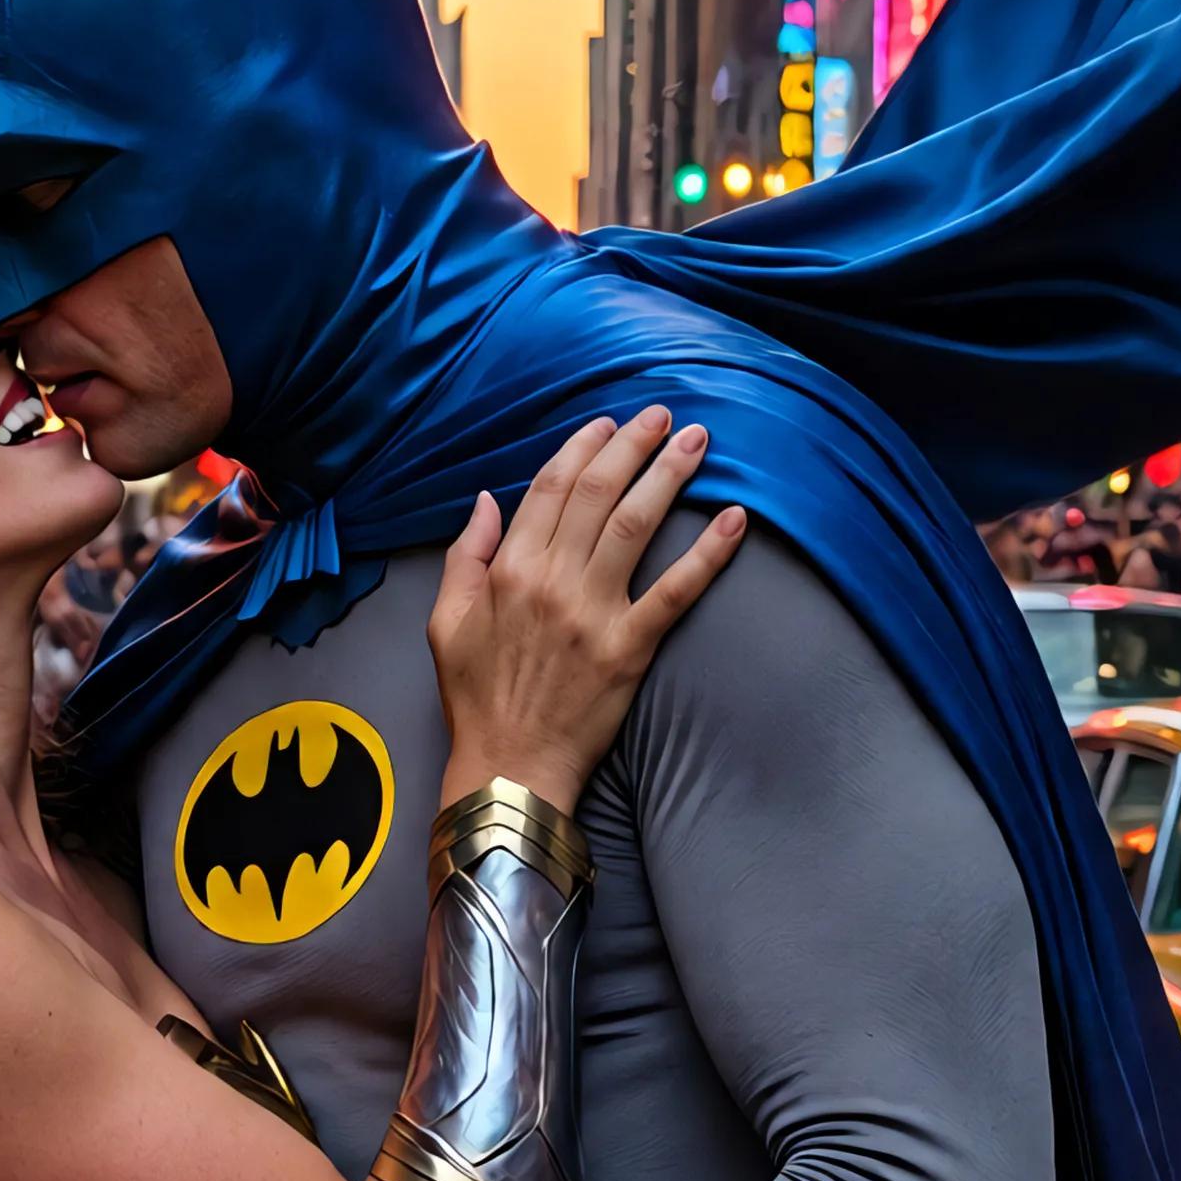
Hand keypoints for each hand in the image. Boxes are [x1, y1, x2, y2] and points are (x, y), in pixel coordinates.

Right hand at [427, 411, 746, 816]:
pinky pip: (676, 592)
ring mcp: (594, 613)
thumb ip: (464, 556)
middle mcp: (553, 581)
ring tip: (697, 441)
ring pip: (636, 525)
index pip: (549, 488)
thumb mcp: (445, 622)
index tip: (606, 423)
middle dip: (632, 444)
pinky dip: (708, 554)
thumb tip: (485, 500)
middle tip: (661, 414)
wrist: (508, 766)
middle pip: (598, 493)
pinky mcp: (630, 649)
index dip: (581, 447)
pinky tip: (735, 520)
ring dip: (669, 476)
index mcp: (509, 570)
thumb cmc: (476, 698)